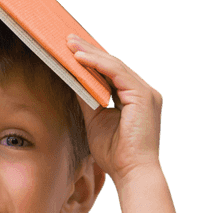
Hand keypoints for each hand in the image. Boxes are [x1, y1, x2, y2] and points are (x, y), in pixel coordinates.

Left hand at [67, 34, 162, 184]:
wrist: (132, 173)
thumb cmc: (115, 154)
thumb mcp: (96, 121)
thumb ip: (88, 100)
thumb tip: (73, 82)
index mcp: (134, 97)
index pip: (111, 72)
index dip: (92, 60)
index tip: (71, 50)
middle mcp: (143, 91)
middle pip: (112, 64)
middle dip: (89, 50)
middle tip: (67, 39)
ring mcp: (146, 92)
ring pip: (114, 65)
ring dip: (90, 53)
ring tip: (69, 44)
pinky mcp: (143, 96)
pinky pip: (117, 73)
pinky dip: (98, 64)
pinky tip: (80, 58)